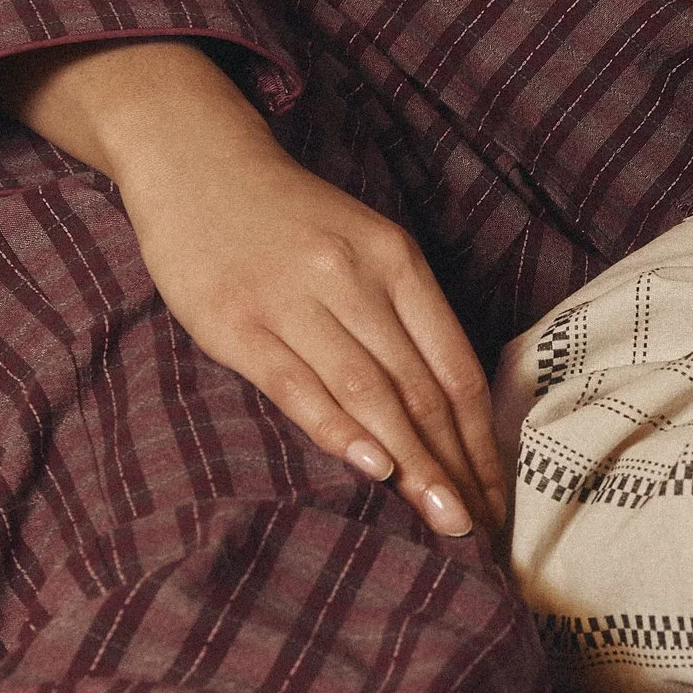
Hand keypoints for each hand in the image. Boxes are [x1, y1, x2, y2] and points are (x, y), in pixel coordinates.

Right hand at [0, 40, 504, 543]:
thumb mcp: (363, 248)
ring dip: (413, 464)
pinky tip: (373, 468)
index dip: (480, 440)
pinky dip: (340, 430)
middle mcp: (355, 278)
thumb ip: (403, 318)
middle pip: (422, 388)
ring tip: (441, 518)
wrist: (196, 162)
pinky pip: (299, 387)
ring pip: (371, 393)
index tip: (496, 496)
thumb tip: (447, 414)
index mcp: (397, 260)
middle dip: (455, 467)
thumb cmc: (290, 221)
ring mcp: (295, 301)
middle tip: (476, 529)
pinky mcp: (238, 324)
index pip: (456, 367)